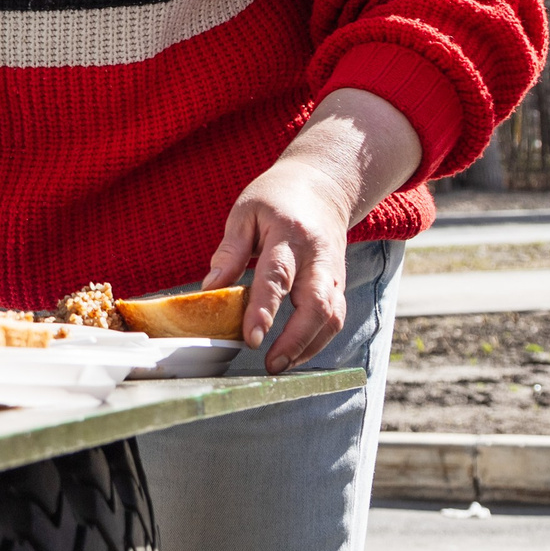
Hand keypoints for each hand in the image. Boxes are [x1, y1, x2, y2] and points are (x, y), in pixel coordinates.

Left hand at [204, 87, 422, 373]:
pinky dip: (318, 341)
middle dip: (295, 340)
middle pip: (316, 304)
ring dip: (308, 346)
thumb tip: (210, 290)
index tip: (250, 339)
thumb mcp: (245, 212)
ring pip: (332, 316)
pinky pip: (336, 317)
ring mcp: (334, 272)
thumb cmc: (277, 198)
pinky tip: (295, 354)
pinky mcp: (339, 283)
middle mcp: (318, 256)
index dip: (264, 310)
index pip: (277, 277)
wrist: (323, 185)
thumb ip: (230, 252)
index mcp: (289, 234)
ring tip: (280, 365)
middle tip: (270, 364)